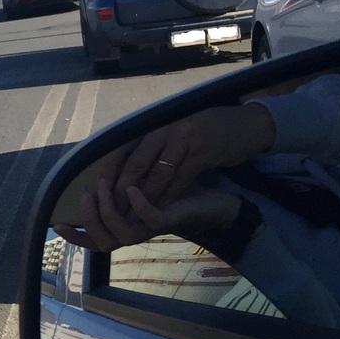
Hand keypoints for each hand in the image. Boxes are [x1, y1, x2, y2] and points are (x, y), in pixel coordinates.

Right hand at [54, 178, 239, 251]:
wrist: (211, 203)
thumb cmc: (172, 195)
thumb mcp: (137, 190)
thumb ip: (117, 190)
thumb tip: (93, 175)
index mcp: (124, 230)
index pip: (93, 241)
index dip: (74, 236)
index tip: (57, 224)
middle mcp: (134, 235)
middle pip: (102, 242)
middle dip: (89, 220)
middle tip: (86, 195)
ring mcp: (150, 231)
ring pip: (121, 235)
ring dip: (108, 212)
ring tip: (104, 187)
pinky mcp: (169, 222)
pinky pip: (149, 218)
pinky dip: (138, 204)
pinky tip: (131, 188)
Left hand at [94, 103, 274, 213]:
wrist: (242, 124)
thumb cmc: (199, 132)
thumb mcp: (170, 134)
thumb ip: (146, 148)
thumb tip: (115, 170)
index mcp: (152, 125)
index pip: (120, 148)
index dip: (108, 170)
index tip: (96, 190)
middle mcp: (165, 129)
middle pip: (136, 163)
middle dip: (122, 190)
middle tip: (112, 210)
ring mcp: (185, 138)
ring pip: (158, 174)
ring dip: (145, 197)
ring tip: (134, 214)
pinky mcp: (204, 150)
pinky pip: (182, 178)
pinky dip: (170, 195)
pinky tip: (162, 208)